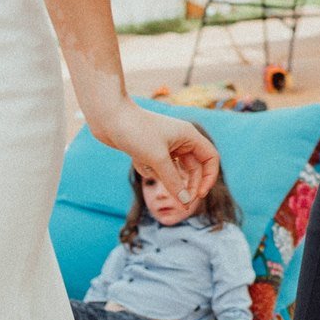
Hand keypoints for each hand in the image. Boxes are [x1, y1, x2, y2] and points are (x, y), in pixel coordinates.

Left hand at [95, 102, 219, 207]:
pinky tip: (136, 159)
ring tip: (146, 164)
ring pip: (173, 170)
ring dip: (162, 175)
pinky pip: (157, 168)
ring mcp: (166, 145)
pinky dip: (148, 169)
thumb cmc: (136, 132)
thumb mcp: (157, 159)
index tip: (198, 196)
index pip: (211, 159)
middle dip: (186, 185)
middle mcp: (181, 140)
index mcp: (189, 136)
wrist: (109, 117)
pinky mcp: (151, 150)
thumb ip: (174, 182)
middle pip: (194, 168)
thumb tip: (186, 202)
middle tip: (180, 202)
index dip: (208, 178)